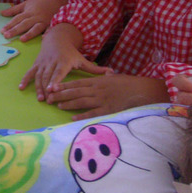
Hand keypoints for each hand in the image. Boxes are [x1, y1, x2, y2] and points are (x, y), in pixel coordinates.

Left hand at [1, 0, 69, 41]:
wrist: (57, 0)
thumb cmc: (40, 3)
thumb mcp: (26, 4)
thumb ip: (14, 10)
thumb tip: (1, 13)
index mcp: (28, 12)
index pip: (17, 19)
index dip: (9, 25)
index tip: (2, 31)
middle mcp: (35, 17)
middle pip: (24, 24)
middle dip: (15, 30)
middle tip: (6, 36)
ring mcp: (44, 21)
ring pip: (36, 28)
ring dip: (29, 34)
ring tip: (22, 39)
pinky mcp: (52, 25)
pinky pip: (50, 30)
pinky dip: (48, 34)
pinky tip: (44, 39)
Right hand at [18, 23, 110, 100]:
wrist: (57, 38)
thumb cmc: (72, 52)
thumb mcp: (83, 59)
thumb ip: (96, 69)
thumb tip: (112, 73)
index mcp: (64, 61)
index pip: (59, 72)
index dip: (56, 80)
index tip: (53, 89)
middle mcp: (52, 62)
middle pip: (48, 76)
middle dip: (47, 88)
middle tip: (47, 100)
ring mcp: (43, 63)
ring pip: (39, 76)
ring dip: (38, 87)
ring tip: (40, 98)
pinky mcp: (37, 63)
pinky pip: (30, 72)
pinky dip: (25, 80)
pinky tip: (21, 88)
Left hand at [47, 73, 169, 120]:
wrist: (142, 90)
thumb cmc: (128, 84)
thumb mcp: (114, 78)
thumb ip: (105, 77)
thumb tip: (104, 74)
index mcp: (97, 81)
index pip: (77, 83)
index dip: (64, 85)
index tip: (53, 87)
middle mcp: (97, 90)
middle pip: (76, 92)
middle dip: (61, 95)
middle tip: (49, 97)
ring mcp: (102, 100)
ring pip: (82, 101)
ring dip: (68, 104)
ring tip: (58, 106)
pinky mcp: (108, 110)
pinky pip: (93, 113)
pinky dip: (82, 115)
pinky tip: (72, 118)